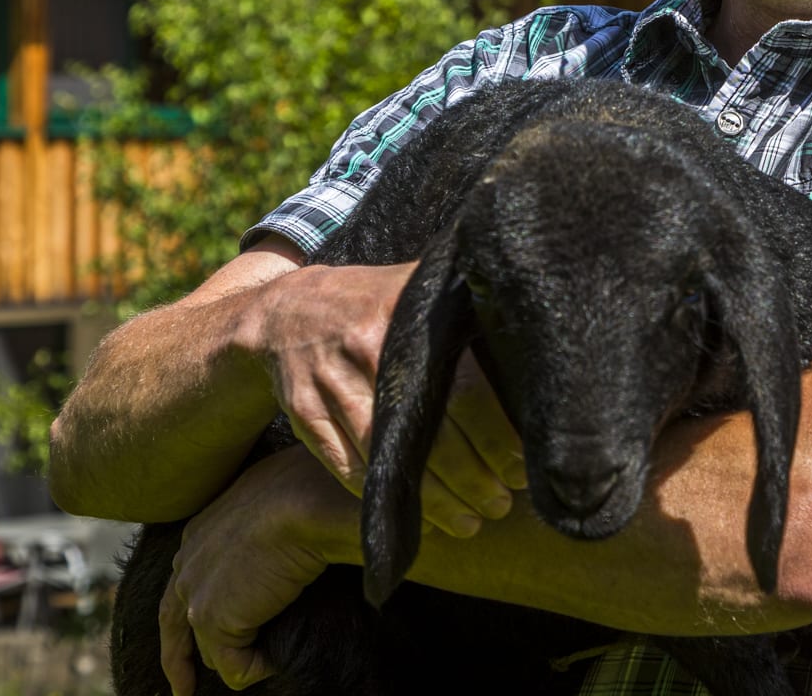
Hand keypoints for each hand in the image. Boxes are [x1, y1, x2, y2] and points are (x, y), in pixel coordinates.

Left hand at [159, 447, 354, 694]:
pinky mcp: (211, 621)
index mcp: (201, 533)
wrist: (306, 501)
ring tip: (273, 657)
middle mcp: (187, 562)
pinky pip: (236, 668)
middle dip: (179, 659)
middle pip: (173, 624)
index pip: (186, 582)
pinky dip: (261, 667)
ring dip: (243, 657)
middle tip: (183, 688)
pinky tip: (283, 654)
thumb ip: (265, 528)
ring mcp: (195, 593)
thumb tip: (290, 544)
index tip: (201, 632)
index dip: (192, 611)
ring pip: (208, 651)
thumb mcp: (275, 504)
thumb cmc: (308, 491)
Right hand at [245, 261, 527, 537]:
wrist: (285, 309)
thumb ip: (461, 306)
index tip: (518, 466)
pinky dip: (378, 495)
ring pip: (385, 457)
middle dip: (470, 478)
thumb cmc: (371, 302)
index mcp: (406, 316)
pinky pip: (344, 464)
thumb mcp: (413, 288)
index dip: (494, 434)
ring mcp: (327, 380)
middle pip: (428, 431)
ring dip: (430, 499)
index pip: (463, 387)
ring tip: (467, 522)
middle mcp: (366, 347)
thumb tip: (525, 328)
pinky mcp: (301, 410)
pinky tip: (409, 516)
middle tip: (499, 505)